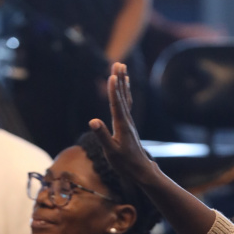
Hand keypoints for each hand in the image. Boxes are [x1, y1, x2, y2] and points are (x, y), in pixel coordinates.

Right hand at [89, 63, 152, 185]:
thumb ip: (102, 135)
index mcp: (121, 126)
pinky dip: (124, 92)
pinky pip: (127, 104)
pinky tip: (124, 86)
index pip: (117, 104)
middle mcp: (127, 121)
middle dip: (120, 79)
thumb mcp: (110, 151)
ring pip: (126, 98)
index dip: (114, 90)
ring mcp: (128, 122)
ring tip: (122, 68)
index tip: (112, 76)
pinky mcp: (128, 125)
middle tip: (118, 63)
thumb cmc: (124, 163)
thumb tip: (93, 121)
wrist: (140, 170)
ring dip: (123, 82)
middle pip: (123, 96)